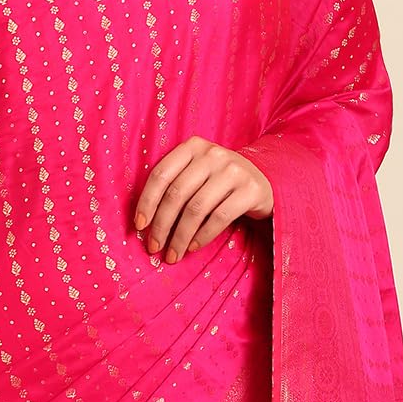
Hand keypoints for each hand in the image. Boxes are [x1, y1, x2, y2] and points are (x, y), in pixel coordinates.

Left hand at [133, 135, 272, 262]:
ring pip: (196, 209)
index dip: (147, 202)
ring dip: (180, 236)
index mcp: (192, 146)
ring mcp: (234, 171)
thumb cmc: (218, 181)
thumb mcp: (196, 172)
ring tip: (172, 254)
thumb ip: (174, 184)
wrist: (263, 180)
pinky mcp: (251, 190)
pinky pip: (219, 218)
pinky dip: (202, 236)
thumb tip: (145, 222)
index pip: (161, 174)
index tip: (139, 226)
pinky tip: (192, 247)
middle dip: (161, 225)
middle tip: (154, 247)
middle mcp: (213, 154)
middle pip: (177, 194)